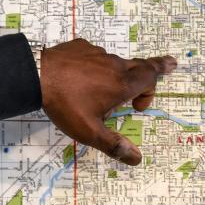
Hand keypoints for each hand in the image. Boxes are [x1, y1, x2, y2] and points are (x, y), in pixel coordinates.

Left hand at [40, 39, 176, 165]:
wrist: (36, 75)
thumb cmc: (65, 104)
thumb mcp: (89, 131)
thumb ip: (113, 144)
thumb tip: (136, 158)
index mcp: (121, 84)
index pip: (151, 74)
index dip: (161, 72)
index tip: (169, 70)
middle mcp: (113, 65)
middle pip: (138, 65)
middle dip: (146, 75)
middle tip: (140, 94)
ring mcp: (95, 53)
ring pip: (113, 63)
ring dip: (115, 76)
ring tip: (99, 96)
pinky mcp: (79, 47)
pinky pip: (94, 56)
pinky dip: (94, 67)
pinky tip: (79, 79)